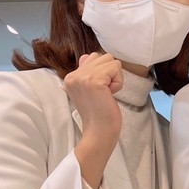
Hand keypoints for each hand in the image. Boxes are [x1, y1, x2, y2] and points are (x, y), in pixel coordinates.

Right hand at [65, 52, 122, 187]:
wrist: (99, 132)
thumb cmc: (100, 113)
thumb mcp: (89, 89)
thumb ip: (89, 72)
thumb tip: (92, 56)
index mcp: (70, 77)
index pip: (92, 57)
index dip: (103, 73)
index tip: (99, 91)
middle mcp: (73, 75)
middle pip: (103, 56)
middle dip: (111, 73)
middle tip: (105, 93)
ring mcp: (82, 77)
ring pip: (111, 60)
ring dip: (115, 77)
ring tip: (107, 93)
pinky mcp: (94, 81)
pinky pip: (115, 68)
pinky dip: (118, 82)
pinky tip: (110, 94)